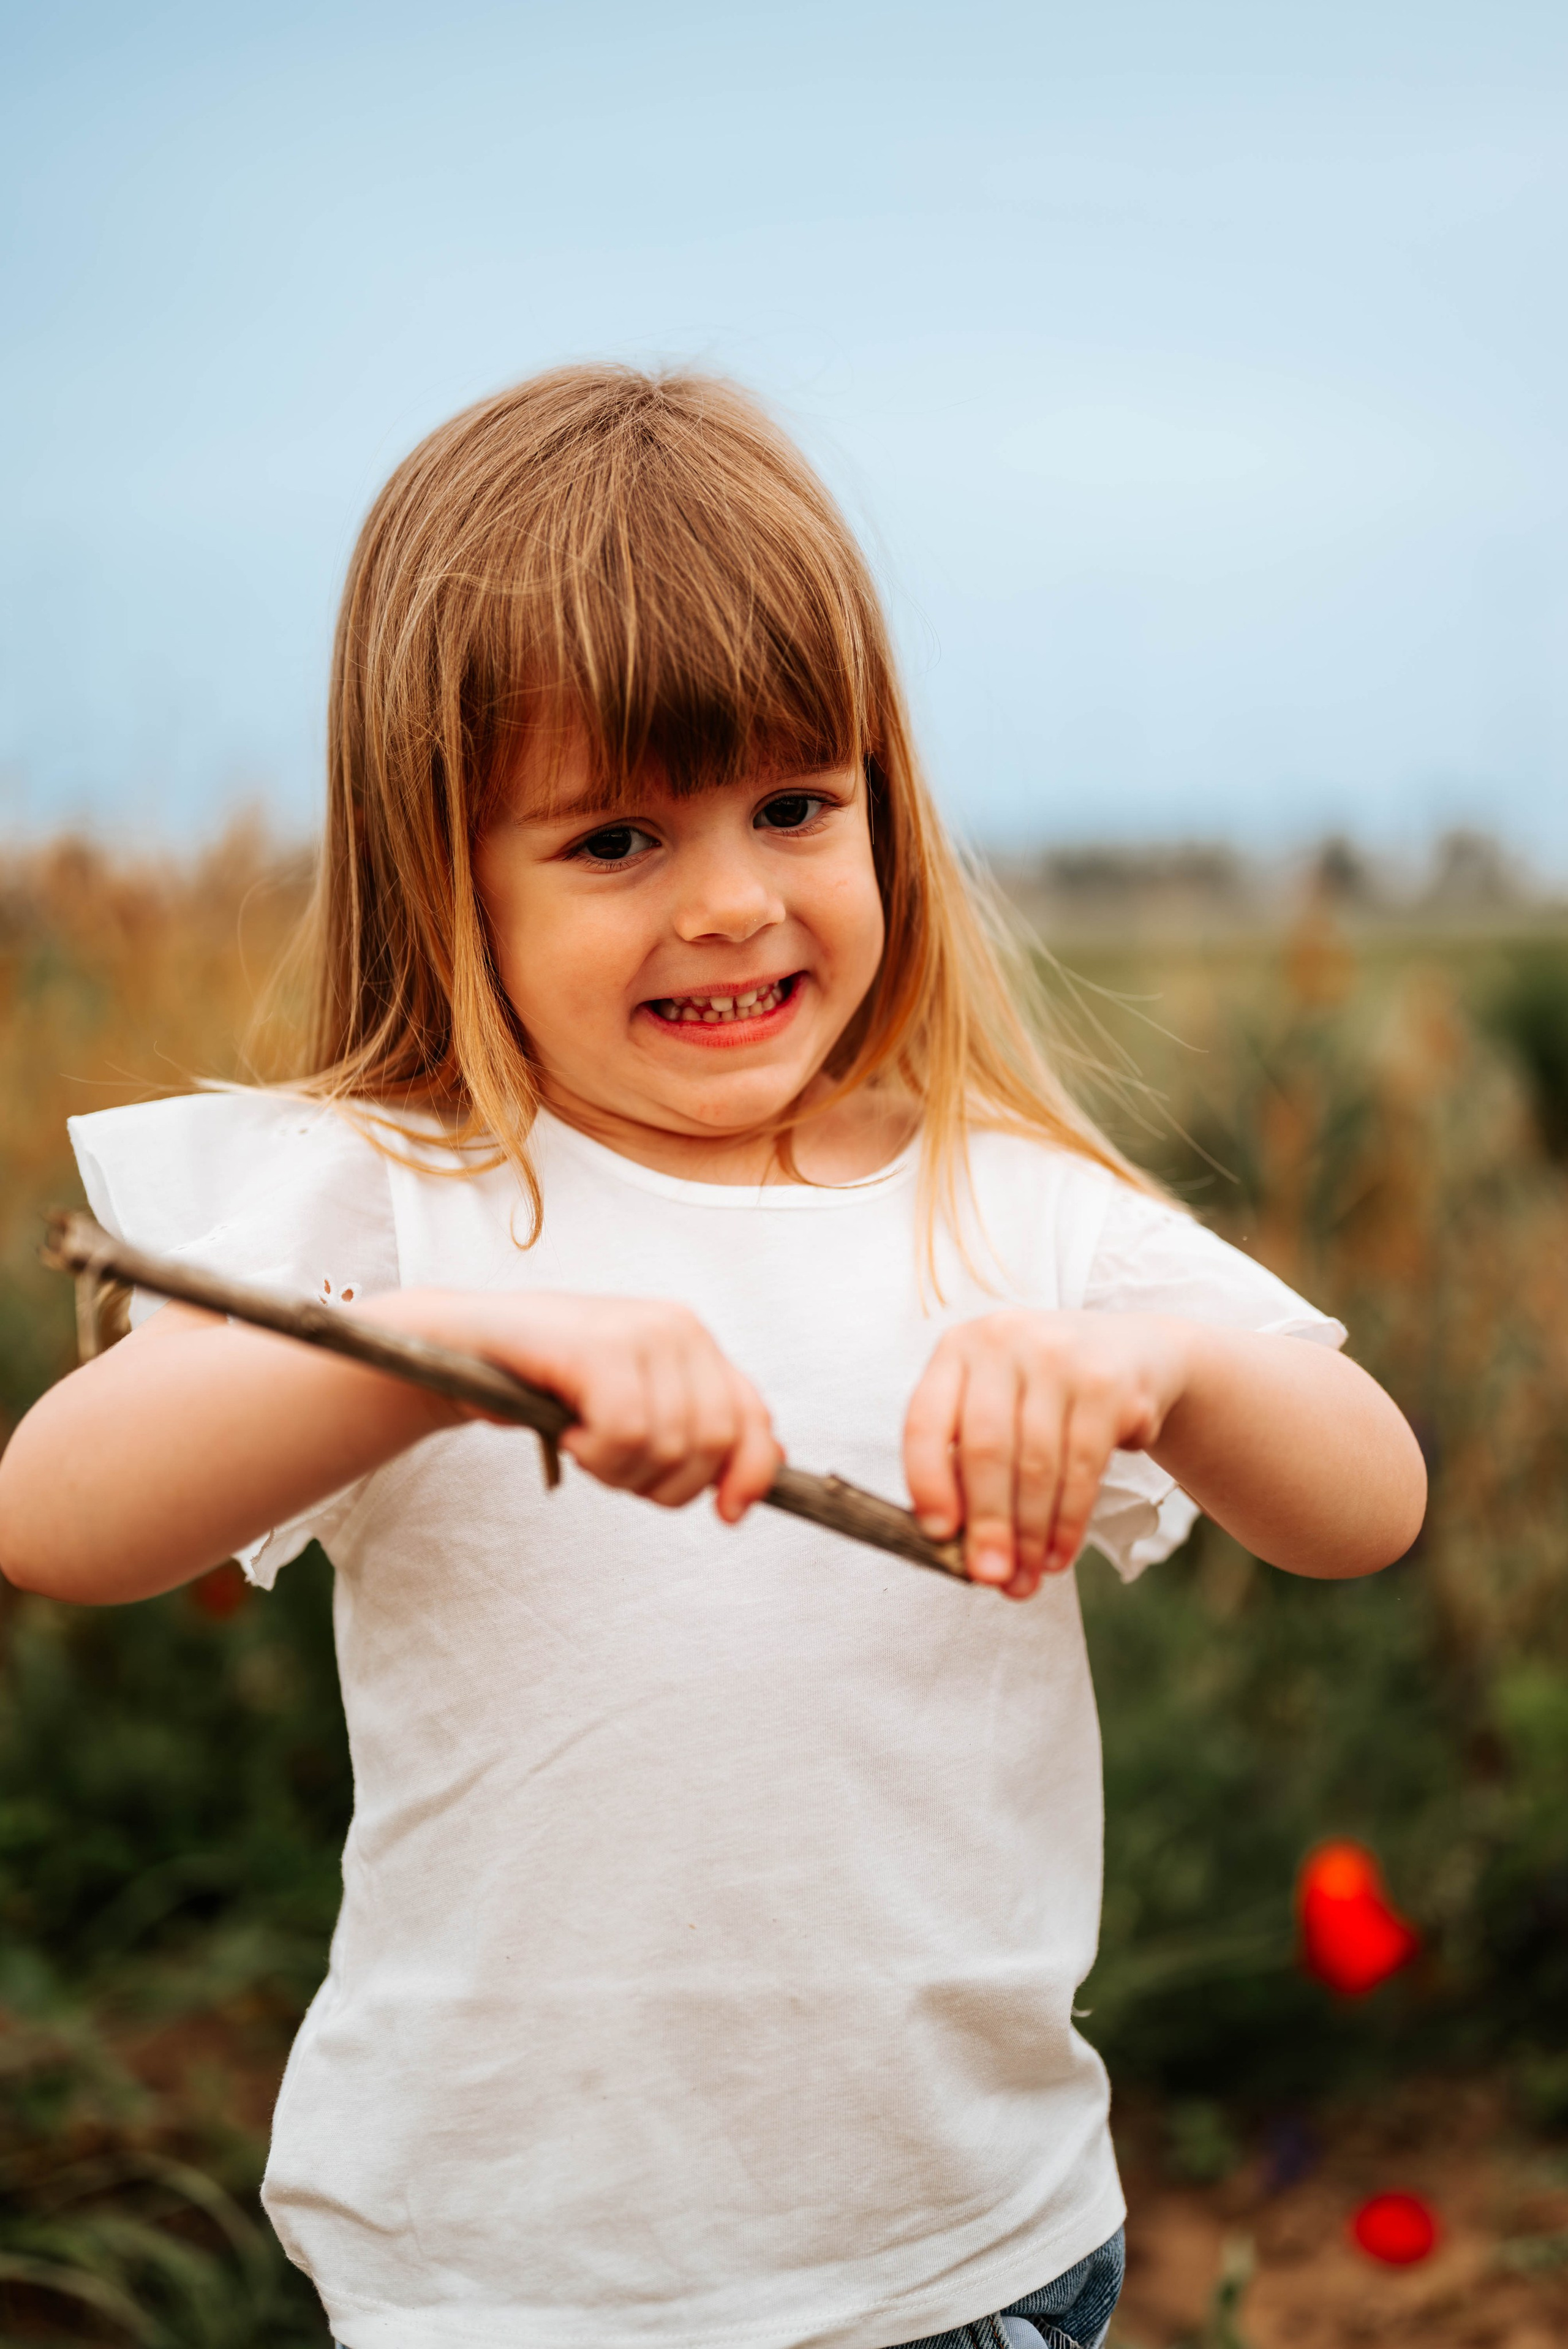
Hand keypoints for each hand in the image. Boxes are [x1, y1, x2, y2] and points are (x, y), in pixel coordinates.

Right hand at [378, 1290, 780, 1521]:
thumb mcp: (632, 1406)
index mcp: (694, 1341)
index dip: (751, 1475)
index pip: (753, 1418)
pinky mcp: (599, 1347)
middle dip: (667, 1482)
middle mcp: (678, 1327)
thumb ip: (690, 1431)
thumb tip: (746, 1490)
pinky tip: (568, 1433)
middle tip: (614, 1467)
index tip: (726, 1515)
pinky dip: (595, 1453)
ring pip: (668, 1445)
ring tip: (584, 1444)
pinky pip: (626, 1433)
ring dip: (619, 1470)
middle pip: (713, 1443)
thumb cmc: (547, 1384)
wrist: (463, 1347)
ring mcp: (641, 1332)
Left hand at [904, 1310, 1188, 1599]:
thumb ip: (967, 1458)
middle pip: (985, 1449)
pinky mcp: (1106, 1385)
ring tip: (1027, 1577)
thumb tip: (958, 1545)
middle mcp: (1002, 1341)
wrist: (1133, 1353)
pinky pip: (1082, 1469)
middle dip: (987, 1524)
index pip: (925, 1421)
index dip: (927, 1483)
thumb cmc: (1044, 1392)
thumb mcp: (997, 1402)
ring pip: (1036, 1466)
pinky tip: (1059, 1553)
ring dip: (1030, 1534)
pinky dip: (1068, 1521)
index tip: (938, 1535)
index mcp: (957, 1349)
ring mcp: (1058, 1357)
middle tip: (989, 1577)